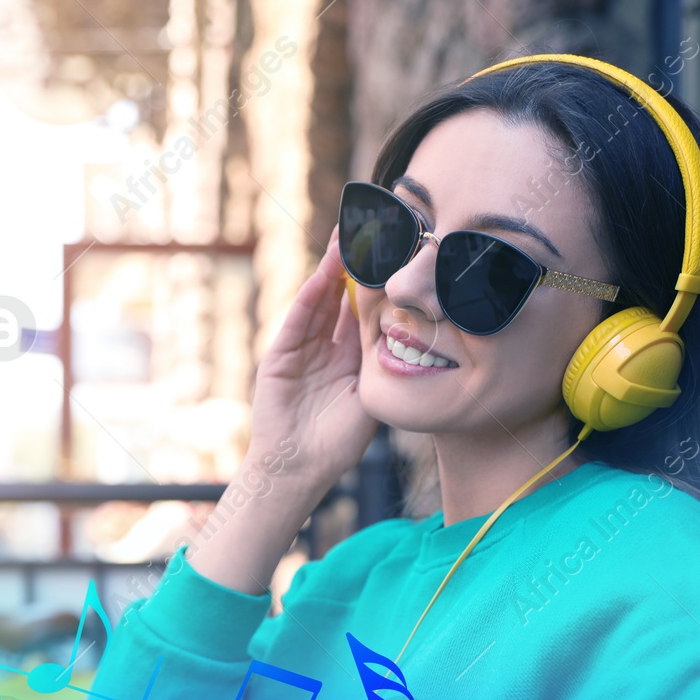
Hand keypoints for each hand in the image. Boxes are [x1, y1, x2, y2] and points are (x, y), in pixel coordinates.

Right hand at [248, 228, 377, 494]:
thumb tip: (418, 339)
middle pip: (341, 296)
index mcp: (350, 356)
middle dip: (354, 265)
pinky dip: (311, 296)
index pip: (365, 309)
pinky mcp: (281, 354)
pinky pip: (299, 319)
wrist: (299, 469)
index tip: (394, 254)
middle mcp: (326, 346)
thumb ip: (385, 367)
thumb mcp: (372, 398)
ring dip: (331, 269)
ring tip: (346, 237)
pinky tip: (324, 274)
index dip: (378, 282)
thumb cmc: (338, 443)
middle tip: (370, 229)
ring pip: (319, 299)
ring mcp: (301, 348)